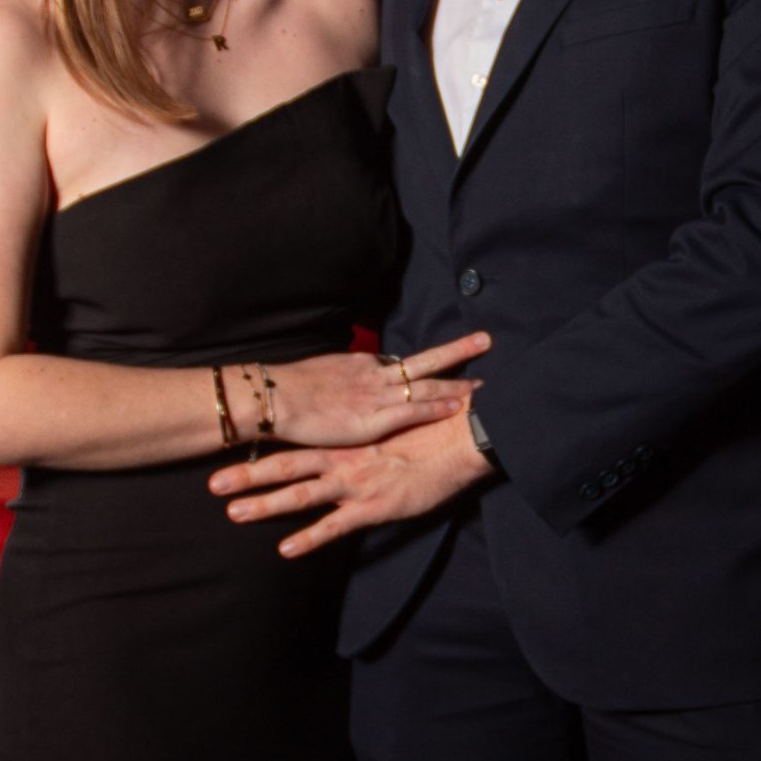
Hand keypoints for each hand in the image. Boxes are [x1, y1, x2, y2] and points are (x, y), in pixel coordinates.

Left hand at [210, 406, 491, 555]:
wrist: (462, 435)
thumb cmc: (431, 426)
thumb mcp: (390, 423)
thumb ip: (364, 430)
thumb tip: (350, 429)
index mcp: (346, 439)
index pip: (297, 442)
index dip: (263, 445)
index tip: (231, 447)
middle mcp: (343, 459)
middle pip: (286, 467)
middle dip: (248, 475)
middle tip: (212, 484)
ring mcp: (356, 484)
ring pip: (301, 495)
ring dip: (265, 504)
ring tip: (234, 513)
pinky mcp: (374, 507)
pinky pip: (336, 526)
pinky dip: (309, 538)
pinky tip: (286, 550)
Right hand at [263, 335, 488, 447]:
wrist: (274, 398)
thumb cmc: (289, 389)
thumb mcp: (320, 373)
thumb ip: (340, 378)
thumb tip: (344, 383)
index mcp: (362, 365)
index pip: (401, 363)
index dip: (427, 364)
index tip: (448, 359)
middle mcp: (376, 375)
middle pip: (425, 361)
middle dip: (457, 351)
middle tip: (486, 340)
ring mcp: (378, 396)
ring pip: (428, 384)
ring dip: (458, 382)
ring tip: (485, 382)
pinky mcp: (375, 419)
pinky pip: (414, 409)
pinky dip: (438, 407)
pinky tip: (460, 406)